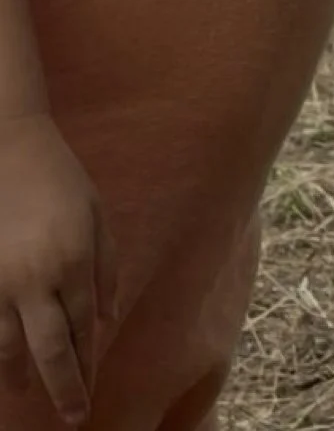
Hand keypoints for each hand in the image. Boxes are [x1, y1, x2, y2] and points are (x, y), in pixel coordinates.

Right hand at [0, 115, 116, 423]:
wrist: (9, 146)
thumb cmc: (59, 177)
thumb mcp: (97, 214)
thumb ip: (106, 267)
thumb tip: (106, 319)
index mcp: (74, 261)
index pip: (84, 329)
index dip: (87, 365)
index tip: (87, 395)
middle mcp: (38, 278)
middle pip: (50, 349)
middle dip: (62, 388)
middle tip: (70, 417)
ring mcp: (2, 279)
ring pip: (8, 346)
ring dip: (20, 376)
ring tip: (26, 393)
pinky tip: (1, 361)